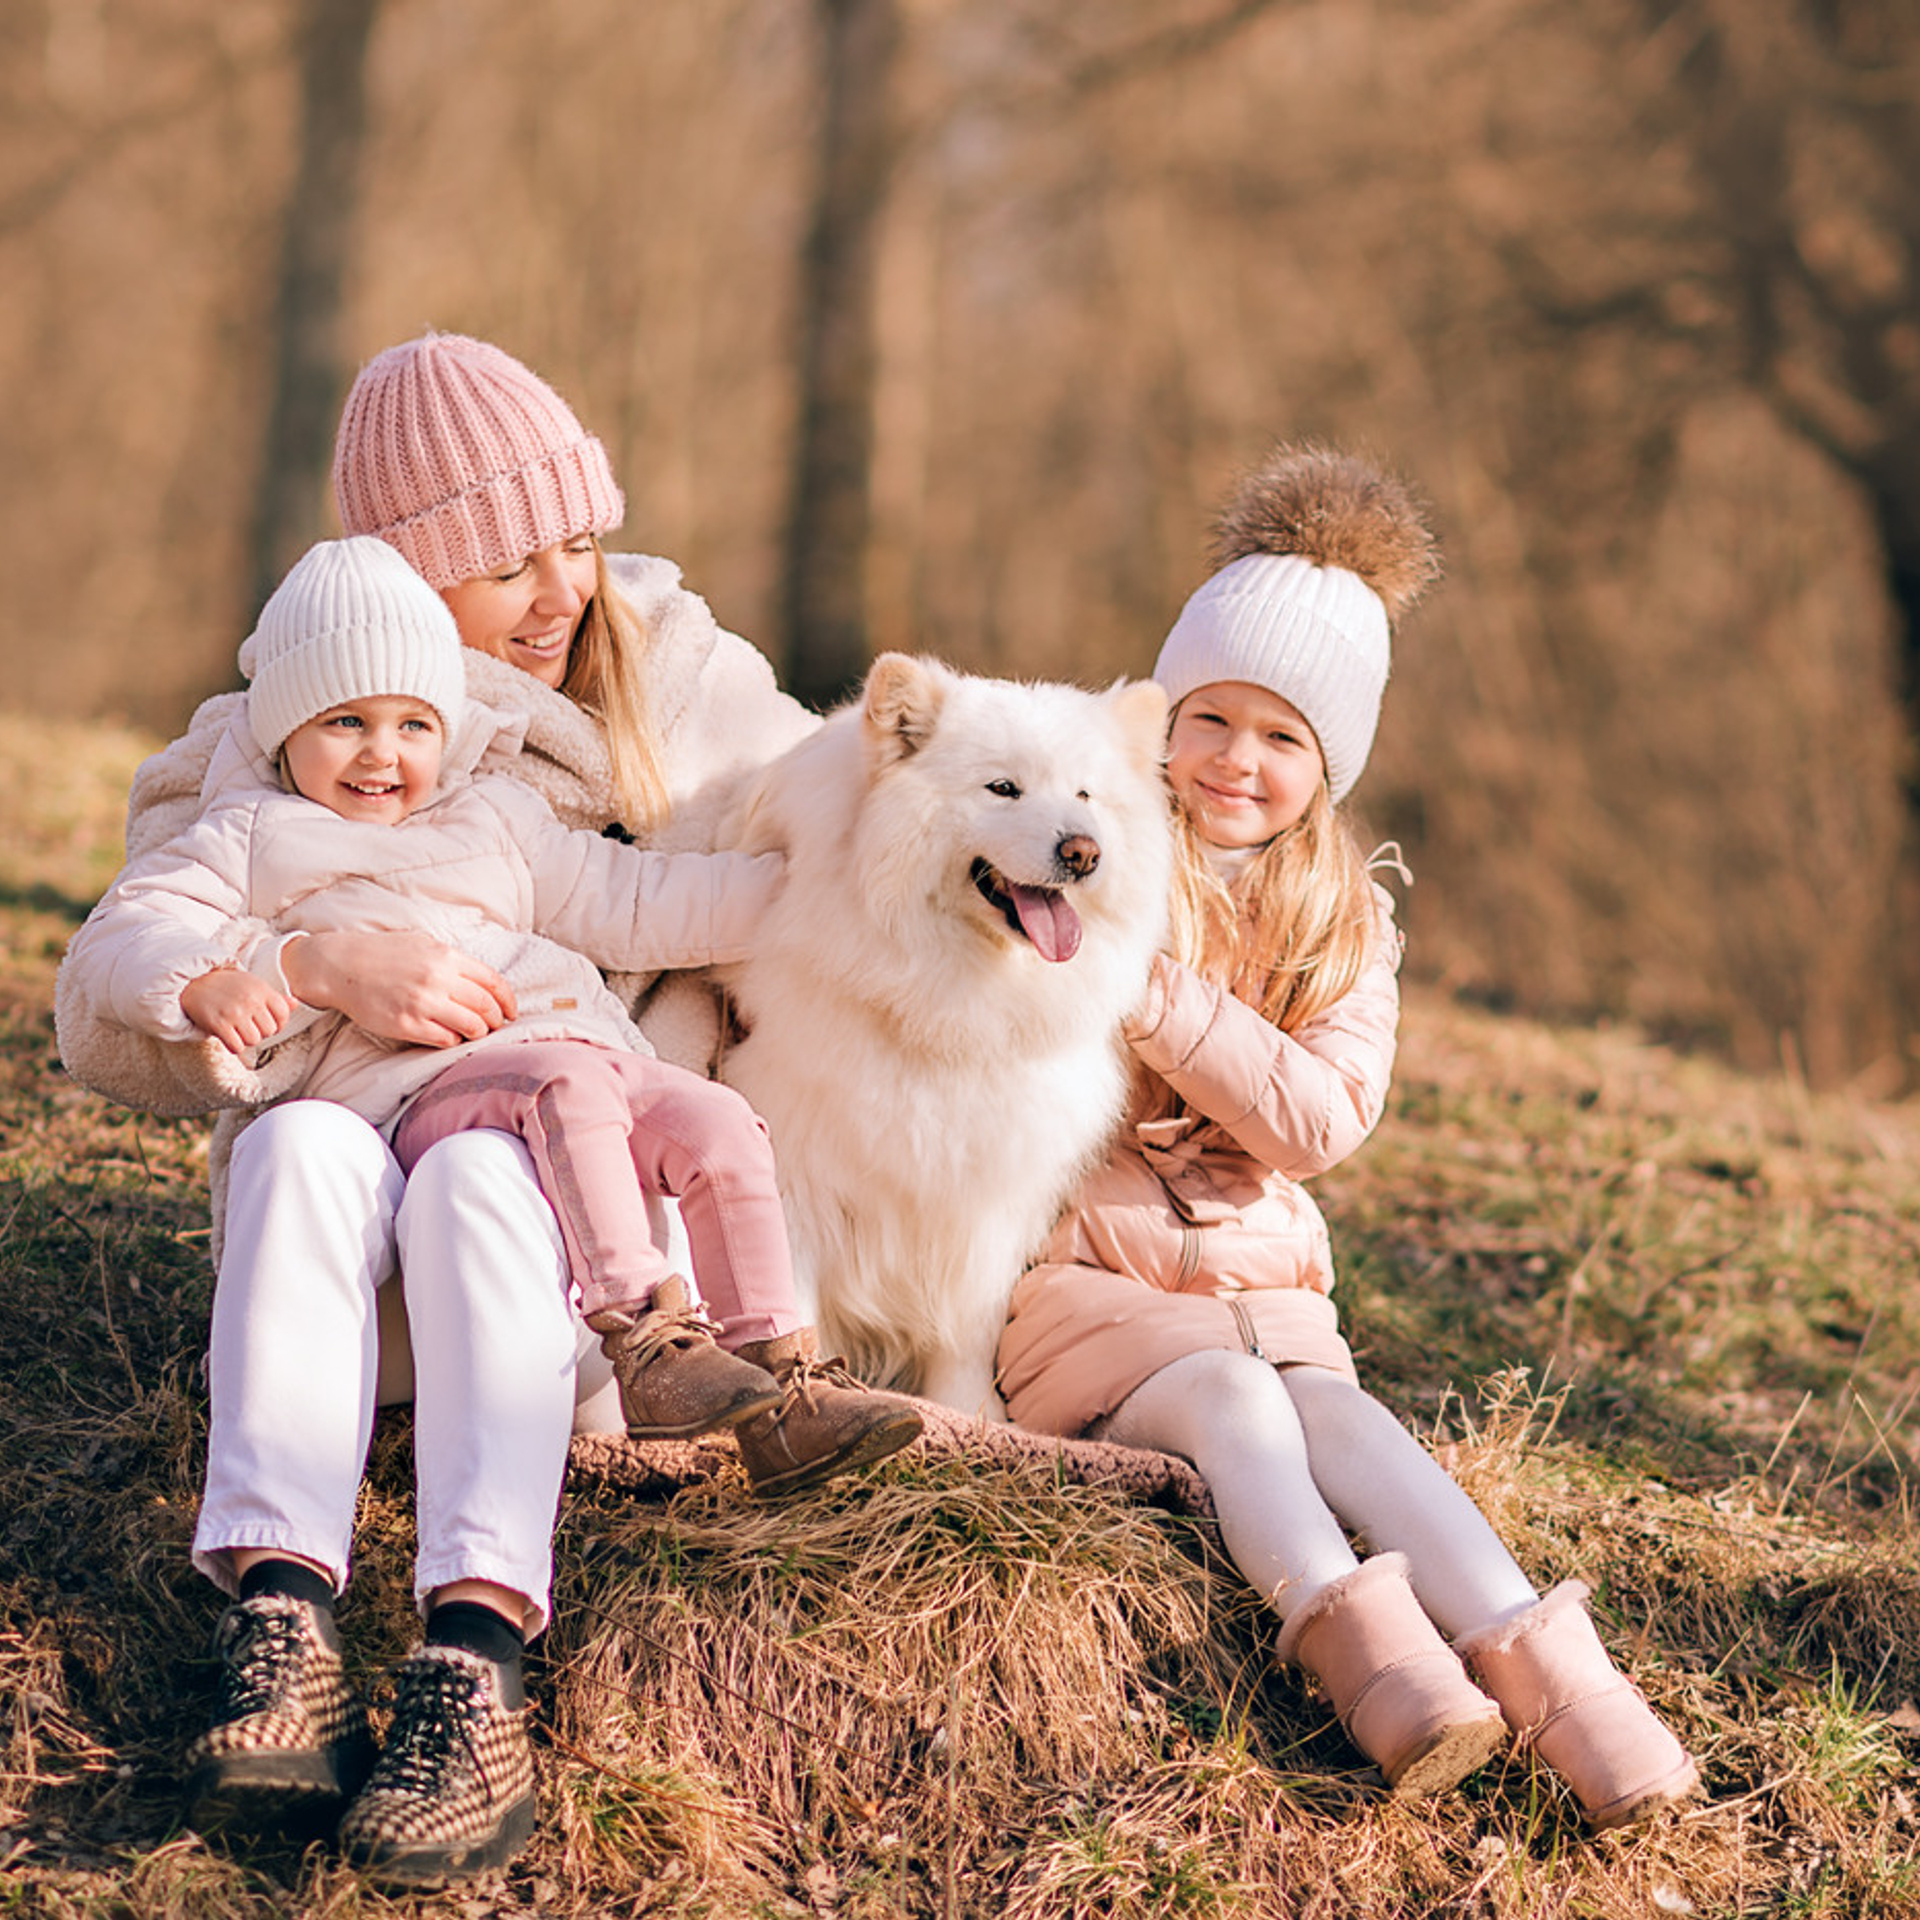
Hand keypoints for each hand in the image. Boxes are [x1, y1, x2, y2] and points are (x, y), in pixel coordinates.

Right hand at [179, 967, 291, 1054]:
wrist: (194, 982)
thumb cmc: (229, 986)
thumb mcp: (254, 985)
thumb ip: (275, 997)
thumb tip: (296, 1003)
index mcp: (262, 990)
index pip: (283, 1015)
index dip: (278, 1023)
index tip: (266, 1022)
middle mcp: (250, 1000)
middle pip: (269, 1031)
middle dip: (260, 1032)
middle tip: (248, 1025)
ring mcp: (235, 1012)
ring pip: (254, 1040)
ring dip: (246, 1040)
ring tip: (238, 1030)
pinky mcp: (219, 1023)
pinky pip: (237, 1047)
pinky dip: (234, 1046)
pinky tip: (228, 1036)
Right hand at [281, 930, 515, 1046]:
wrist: (341, 966)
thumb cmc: (384, 953)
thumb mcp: (424, 942)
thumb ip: (454, 959)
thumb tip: (483, 980)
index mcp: (447, 957)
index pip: (494, 982)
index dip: (509, 1000)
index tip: (511, 1011)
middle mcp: (439, 979)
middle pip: (487, 1007)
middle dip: (497, 1019)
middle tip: (495, 1025)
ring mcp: (423, 1004)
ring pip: (471, 1026)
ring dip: (479, 1032)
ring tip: (475, 1032)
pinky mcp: (407, 1025)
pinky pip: (445, 1039)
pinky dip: (455, 1040)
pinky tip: (450, 1035)